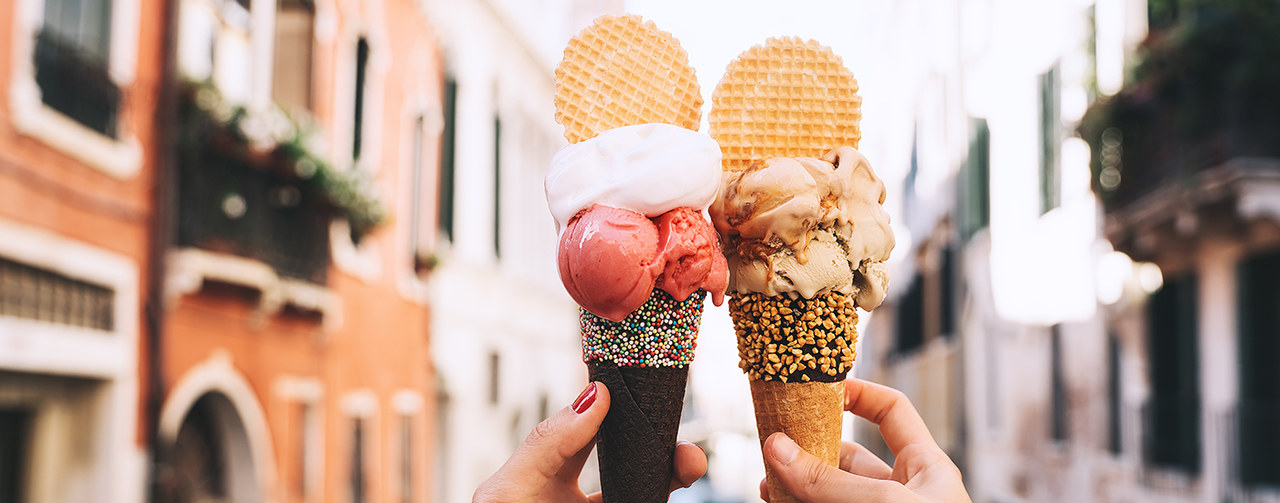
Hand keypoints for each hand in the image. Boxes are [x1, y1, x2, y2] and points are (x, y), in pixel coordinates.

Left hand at [474, 382, 707, 502]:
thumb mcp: (508, 491)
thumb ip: (547, 444)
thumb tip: (593, 396)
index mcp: (550, 481)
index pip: (593, 436)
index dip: (623, 413)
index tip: (649, 398)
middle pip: (636, 470)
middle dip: (668, 456)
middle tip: (687, 454)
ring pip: (650, 493)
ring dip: (675, 477)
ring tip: (689, 467)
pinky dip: (662, 493)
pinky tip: (669, 487)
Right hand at [759, 378, 970, 501]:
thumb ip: (831, 481)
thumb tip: (777, 449)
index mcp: (927, 470)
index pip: (892, 413)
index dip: (857, 394)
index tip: (818, 387)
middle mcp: (901, 494)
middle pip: (848, 456)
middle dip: (810, 448)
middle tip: (775, 443)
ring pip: (828, 493)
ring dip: (796, 485)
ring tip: (767, 484)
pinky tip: (775, 502)